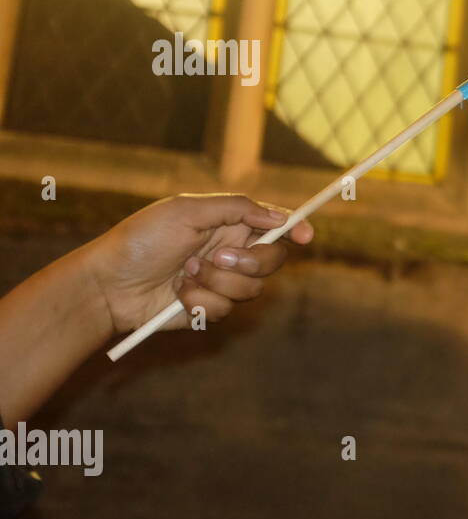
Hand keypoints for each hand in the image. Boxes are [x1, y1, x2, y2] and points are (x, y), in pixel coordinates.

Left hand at [86, 194, 313, 332]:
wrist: (109, 286)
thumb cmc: (141, 240)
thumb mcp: (186, 210)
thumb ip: (237, 208)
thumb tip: (278, 215)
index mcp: (227, 223)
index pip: (273, 224)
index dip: (295, 228)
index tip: (305, 236)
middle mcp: (230, 252)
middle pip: (272, 259)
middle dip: (251, 262)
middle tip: (221, 259)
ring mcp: (221, 282)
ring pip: (252, 289)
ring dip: (217, 283)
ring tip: (186, 275)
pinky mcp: (210, 309)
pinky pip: (226, 310)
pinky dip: (201, 302)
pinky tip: (179, 295)